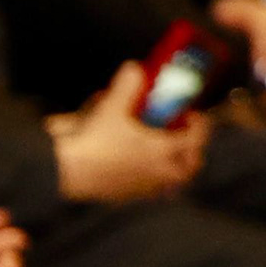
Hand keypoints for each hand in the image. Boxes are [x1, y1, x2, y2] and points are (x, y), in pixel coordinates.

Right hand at [47, 64, 208, 203]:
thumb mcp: (111, 107)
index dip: (199, 127)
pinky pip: (145, 192)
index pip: (195, 141)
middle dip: (191, 155)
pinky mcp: (122, 198)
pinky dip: (148, 181)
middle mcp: (157, 174)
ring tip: (164, 157)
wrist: (65, 172)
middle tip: (184, 141)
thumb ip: (127, 85)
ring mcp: (141, 189)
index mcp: (162, 152)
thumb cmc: (92, 141)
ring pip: (169, 184)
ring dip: (171, 170)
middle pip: (188, 169)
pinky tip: (138, 170)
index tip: (193, 116)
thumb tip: (135, 68)